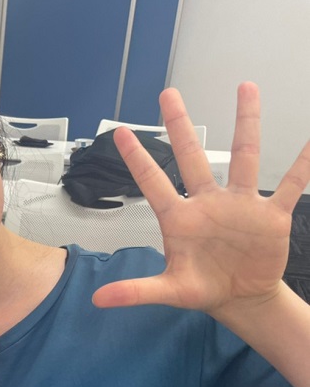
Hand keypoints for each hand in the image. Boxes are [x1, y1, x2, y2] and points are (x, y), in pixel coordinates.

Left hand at [92, 83, 309, 317]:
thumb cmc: (201, 289)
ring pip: (243, 156)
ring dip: (246, 123)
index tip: (120, 132)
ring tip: (246, 86)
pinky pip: (291, 184)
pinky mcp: (270, 215)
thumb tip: (97, 299)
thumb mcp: (168, 290)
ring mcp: (239, 204)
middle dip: (179, 124)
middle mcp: (207, 202)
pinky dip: (304, 163)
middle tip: (167, 93)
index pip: (152, 182)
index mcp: (179, 218)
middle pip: (191, 156)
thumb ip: (135, 291)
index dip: (137, 158)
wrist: (239, 298)